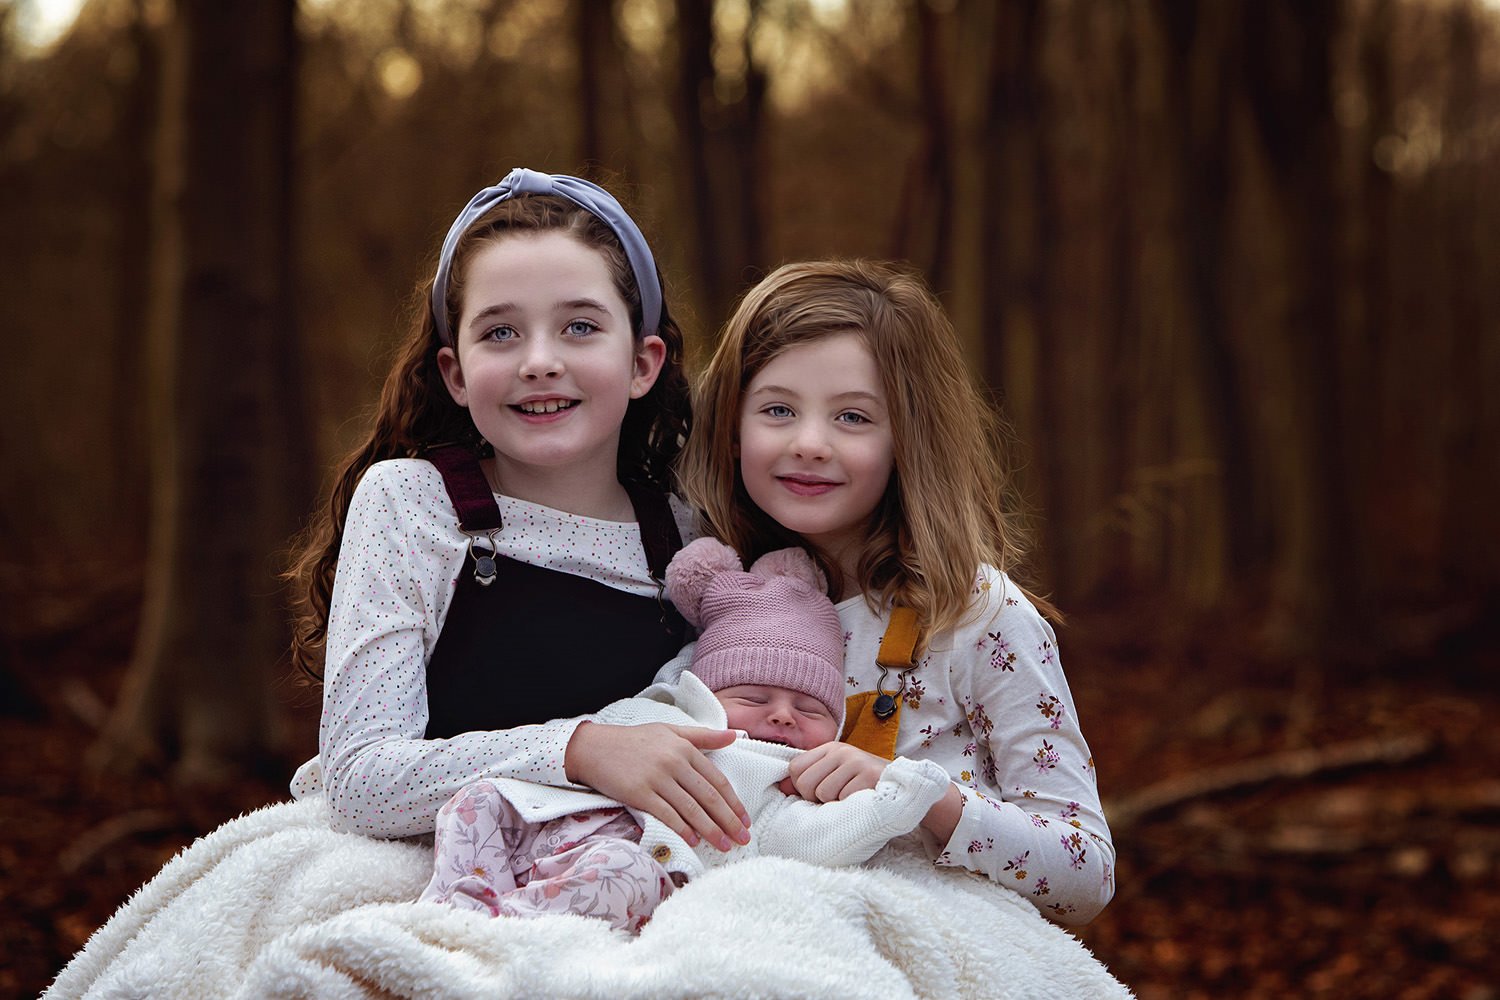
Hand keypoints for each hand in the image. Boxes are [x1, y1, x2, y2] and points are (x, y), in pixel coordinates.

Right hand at [565, 721, 751, 851]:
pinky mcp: (639, 792)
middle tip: (743, 839)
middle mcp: (674, 762)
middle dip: (729, 821)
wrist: (594, 747)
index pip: (717, 780)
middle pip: (709, 797)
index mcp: (685, 748)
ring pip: (691, 809)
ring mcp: (656, 778)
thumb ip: (702, 736)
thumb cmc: (635, 740)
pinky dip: (682, 829)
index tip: (745, 820)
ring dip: (711, 830)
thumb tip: (735, 736)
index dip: (734, 803)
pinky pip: (666, 814)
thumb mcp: (670, 731)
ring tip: (724, 845)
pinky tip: (694, 841)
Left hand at [780, 742, 889, 801]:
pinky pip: (843, 798)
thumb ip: (810, 779)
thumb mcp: (836, 776)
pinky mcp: (869, 776)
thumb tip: (781, 787)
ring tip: (850, 797)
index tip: (818, 792)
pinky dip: (849, 805)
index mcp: (830, 748)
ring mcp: (856, 761)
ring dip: (834, 803)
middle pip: (805, 783)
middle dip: (815, 798)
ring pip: (823, 793)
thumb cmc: (863, 786)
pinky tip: (860, 799)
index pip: (794, 768)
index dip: (801, 787)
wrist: (903, 790)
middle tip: (835, 798)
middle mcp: (842, 751)